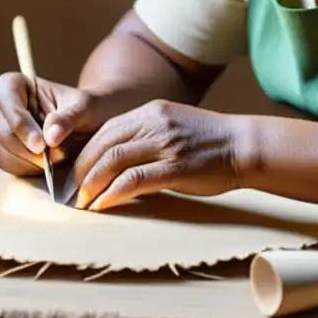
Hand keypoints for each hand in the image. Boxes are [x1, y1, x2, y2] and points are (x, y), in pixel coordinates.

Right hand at [0, 71, 105, 176]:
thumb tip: (50, 137)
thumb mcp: (84, 107)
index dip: (19, 120)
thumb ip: (68, 118)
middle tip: (51, 158)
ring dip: (28, 161)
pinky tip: (46, 165)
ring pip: (0, 150)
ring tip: (55, 158)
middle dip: (25, 147)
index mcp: (17, 84)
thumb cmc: (84, 109)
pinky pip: (6, 164)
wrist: (87, 127)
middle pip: (1, 128)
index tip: (41, 144)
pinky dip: (26, 169)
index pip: (5, 94)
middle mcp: (1, 106)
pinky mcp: (2, 151)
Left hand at [70, 99, 248, 211]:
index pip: (106, 129)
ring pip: (114, 160)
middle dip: (83, 169)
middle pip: (104, 143)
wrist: (244, 145)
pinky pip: (134, 179)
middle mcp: (155, 123)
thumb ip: (147, 137)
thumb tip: (117, 163)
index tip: (75, 170)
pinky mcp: (175, 167)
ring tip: (83, 201)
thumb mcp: (174, 127)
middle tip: (72, 190)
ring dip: (93, 183)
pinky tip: (103, 205)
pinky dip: (113, 194)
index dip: (85, 151)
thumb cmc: (210, 142)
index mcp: (152, 111)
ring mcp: (165, 144)